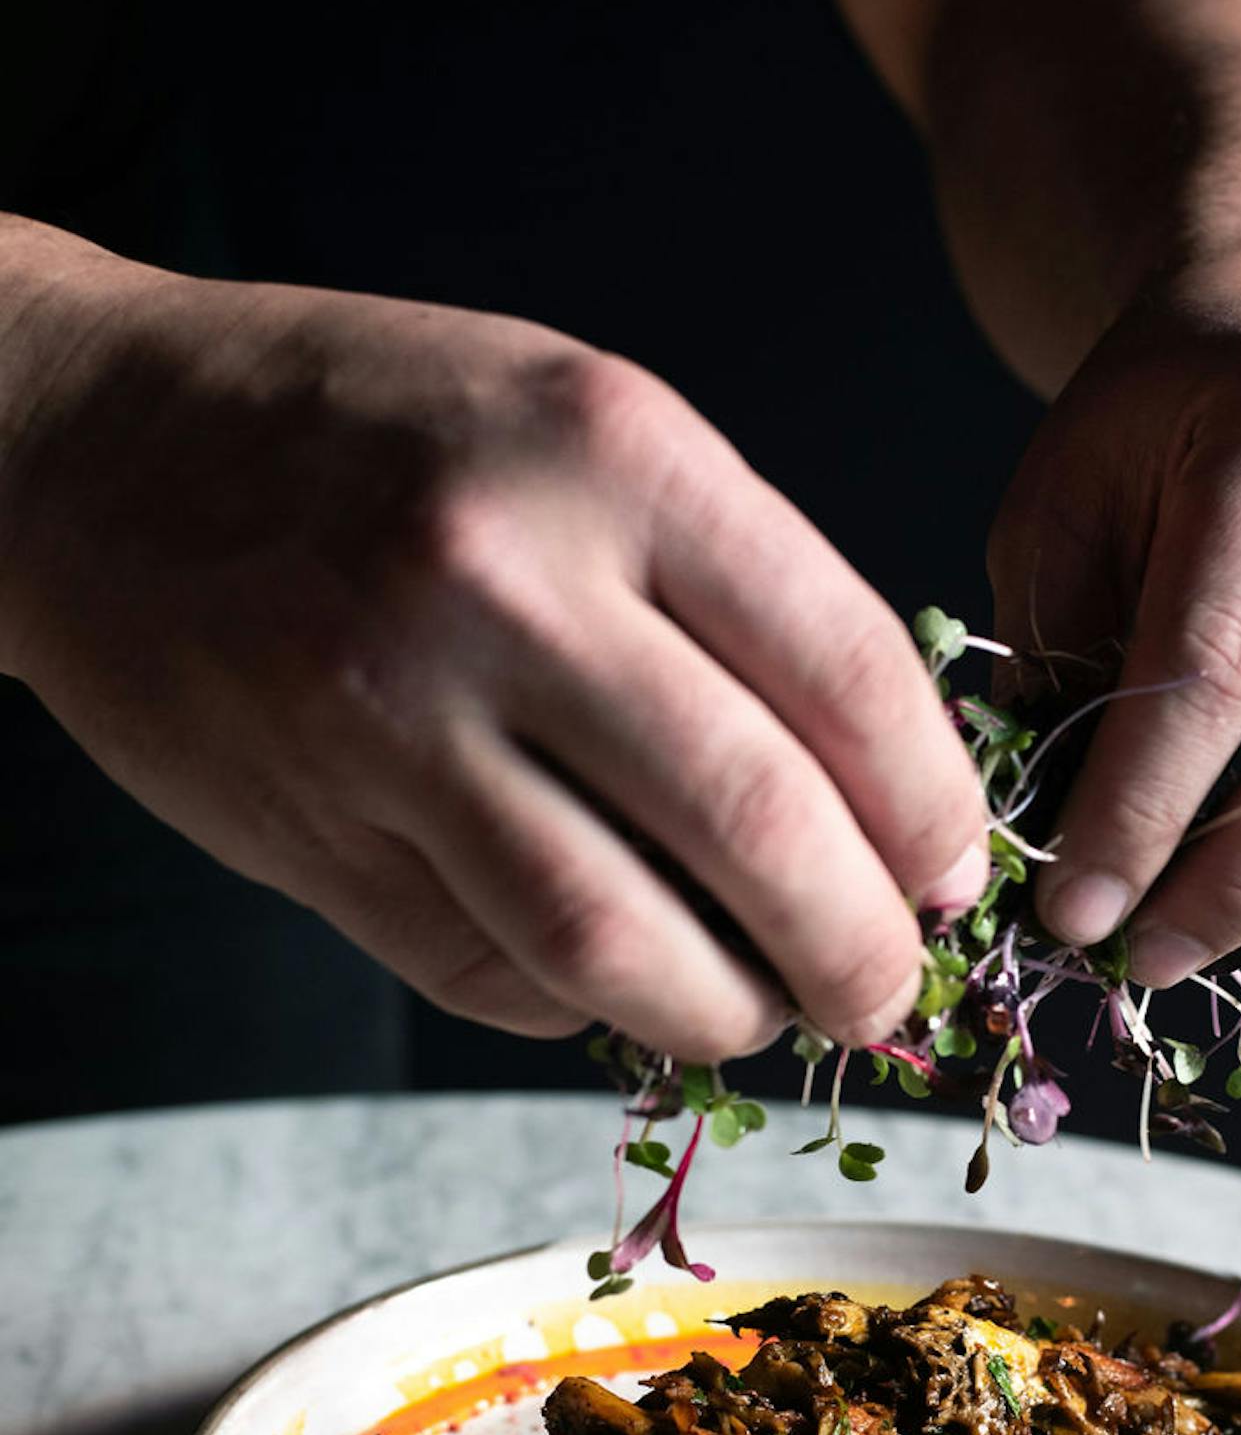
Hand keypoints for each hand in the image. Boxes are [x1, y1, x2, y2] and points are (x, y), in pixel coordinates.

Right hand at [0, 252, 988, 1055]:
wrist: (89, 444)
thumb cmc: (368, 432)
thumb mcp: (573, 424)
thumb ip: (727, 586)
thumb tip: (883, 800)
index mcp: (609, 451)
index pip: (847, 669)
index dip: (931, 808)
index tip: (956, 875)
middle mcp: (504, 579)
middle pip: (755, 826)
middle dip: (859, 949)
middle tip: (885, 991)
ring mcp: (391, 717)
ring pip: (620, 941)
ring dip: (724, 1011)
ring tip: (758, 1008)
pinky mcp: (314, 831)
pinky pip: (494, 972)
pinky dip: (578, 1001)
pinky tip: (601, 969)